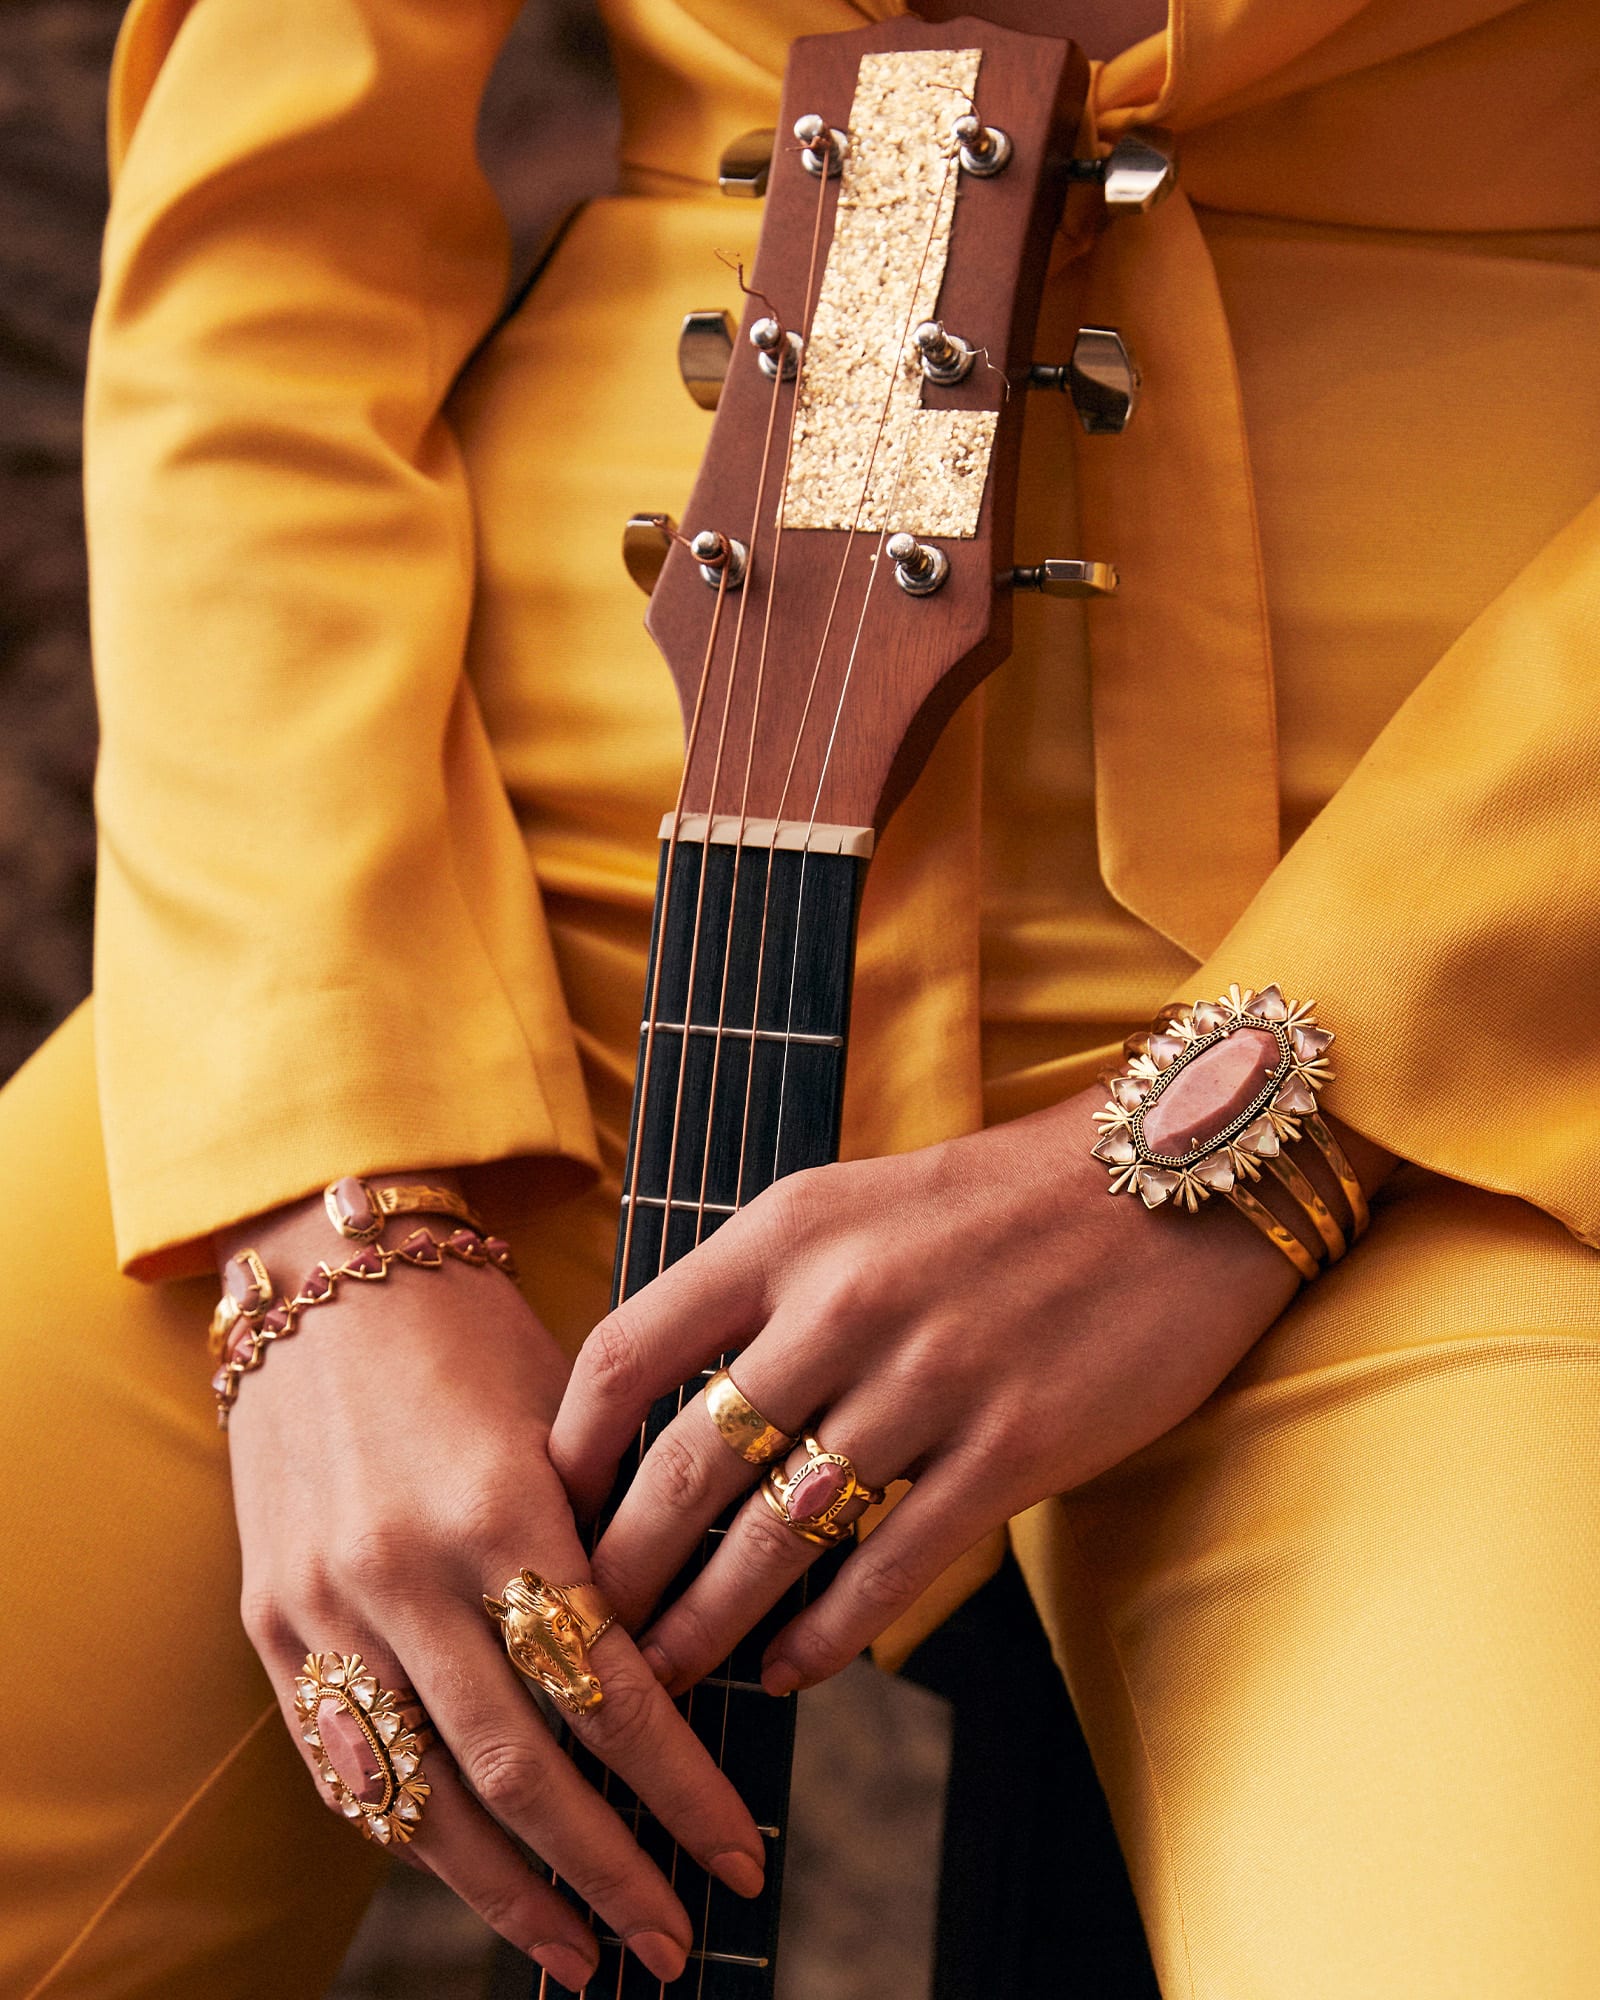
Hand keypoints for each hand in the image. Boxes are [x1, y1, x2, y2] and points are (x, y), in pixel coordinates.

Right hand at [221, 1178, 767, 1990]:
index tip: (740, 1849)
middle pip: (517, 1767)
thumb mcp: (567, 1422)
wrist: (327, 1284)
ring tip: (584, 1956)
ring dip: (510, 1893)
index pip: (606, 1687)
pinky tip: (474, 1883)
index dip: (678, 1785)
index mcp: (501, 1505)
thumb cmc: (477, 1343)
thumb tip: (686, 1678)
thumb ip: (611, 1544)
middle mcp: (405, 1569)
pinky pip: (343, 1766)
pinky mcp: (271, 1624)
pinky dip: (412, 1838)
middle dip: (608, 1870)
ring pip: (423, 1793)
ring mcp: (325, 1605)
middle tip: (675, 1941)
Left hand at [551, 1092, 1388, 1699]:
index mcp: (786, 1229)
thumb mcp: (851, 1202)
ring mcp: (929, 1377)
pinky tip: (790, 1671)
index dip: (570, 1452)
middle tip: (582, 1638)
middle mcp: (843, 1300)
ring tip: (670, 1677)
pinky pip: (890, 1566)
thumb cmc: (994, 1201)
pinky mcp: (1012, 1444)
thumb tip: (666, 1400)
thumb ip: (759, 1286)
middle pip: (685, 1468)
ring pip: (777, 1535)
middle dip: (620, 1573)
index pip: (628, 1351)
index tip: (545, 1515)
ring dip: (709, 1624)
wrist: (1166, 1182)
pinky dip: (826, 1635)